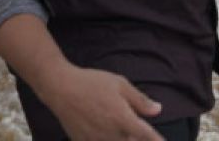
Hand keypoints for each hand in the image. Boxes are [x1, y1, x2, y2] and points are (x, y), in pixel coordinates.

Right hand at [40, 63, 161, 140]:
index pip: (146, 135)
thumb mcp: (120, 85)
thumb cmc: (92, 83)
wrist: (61, 88)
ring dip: (125, 139)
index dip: (157, 140)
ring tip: (124, 131)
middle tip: (140, 131)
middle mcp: (111, 134)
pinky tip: (107, 133)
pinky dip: (107, 140)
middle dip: (139, 139)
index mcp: (123, 119)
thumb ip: (140, 100)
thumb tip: (158, 110)